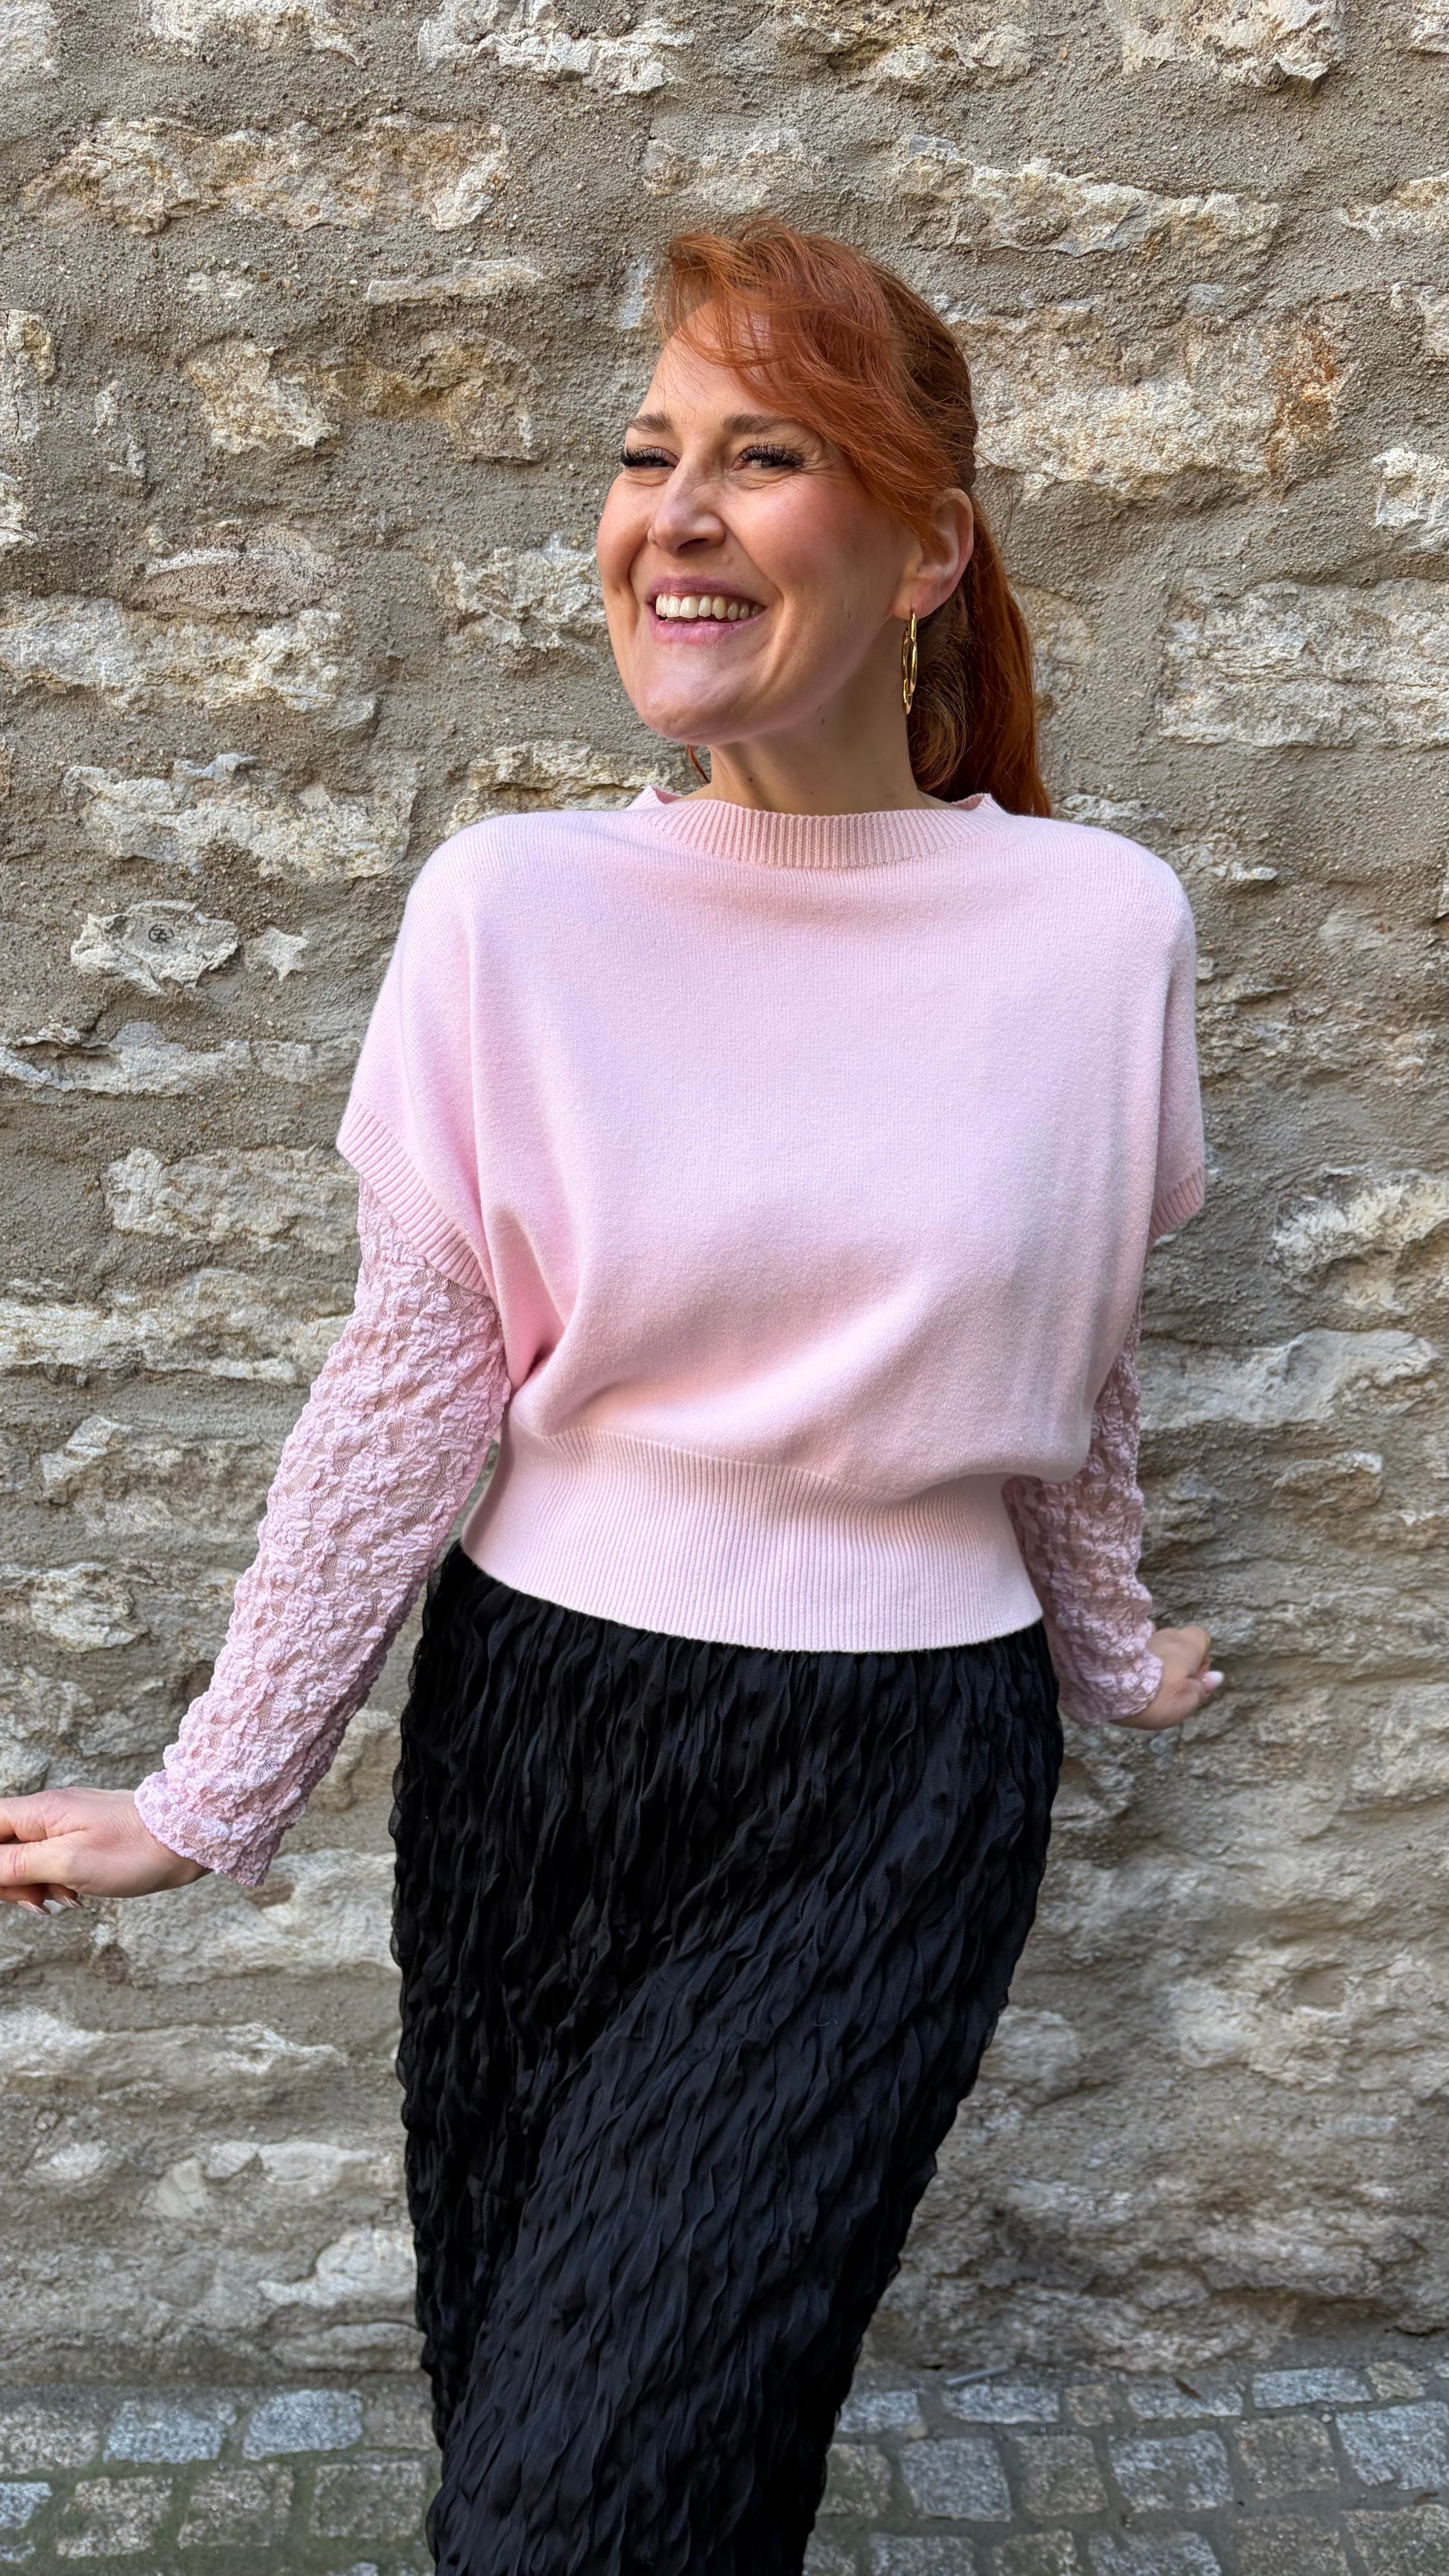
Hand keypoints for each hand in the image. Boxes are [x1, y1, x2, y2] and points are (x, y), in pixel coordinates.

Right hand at [0, 1787, 206, 1911]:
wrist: (187, 1840)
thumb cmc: (132, 1850)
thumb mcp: (67, 1863)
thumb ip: (15, 1864)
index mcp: (37, 1811)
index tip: (8, 1886)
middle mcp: (46, 1813)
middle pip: (1, 1849)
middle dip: (12, 1882)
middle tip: (40, 1900)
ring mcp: (63, 1825)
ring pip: (24, 1860)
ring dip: (34, 1886)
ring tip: (65, 1898)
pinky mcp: (80, 1840)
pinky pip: (49, 1864)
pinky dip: (54, 1883)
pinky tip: (74, 1895)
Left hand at [1116, 1625, 1222, 1731]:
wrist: (1112, 1690)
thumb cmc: (1156, 1696)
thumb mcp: (1188, 1701)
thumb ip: (1202, 1687)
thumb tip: (1216, 1677)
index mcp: (1185, 1645)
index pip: (1201, 1638)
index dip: (1201, 1660)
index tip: (1193, 1680)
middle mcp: (1164, 1635)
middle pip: (1178, 1642)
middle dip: (1178, 1660)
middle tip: (1171, 1686)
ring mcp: (1141, 1637)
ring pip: (1156, 1645)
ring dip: (1157, 1659)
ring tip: (1148, 1684)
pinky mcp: (1119, 1644)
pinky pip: (1134, 1646)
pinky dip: (1135, 1655)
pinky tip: (1130, 1671)